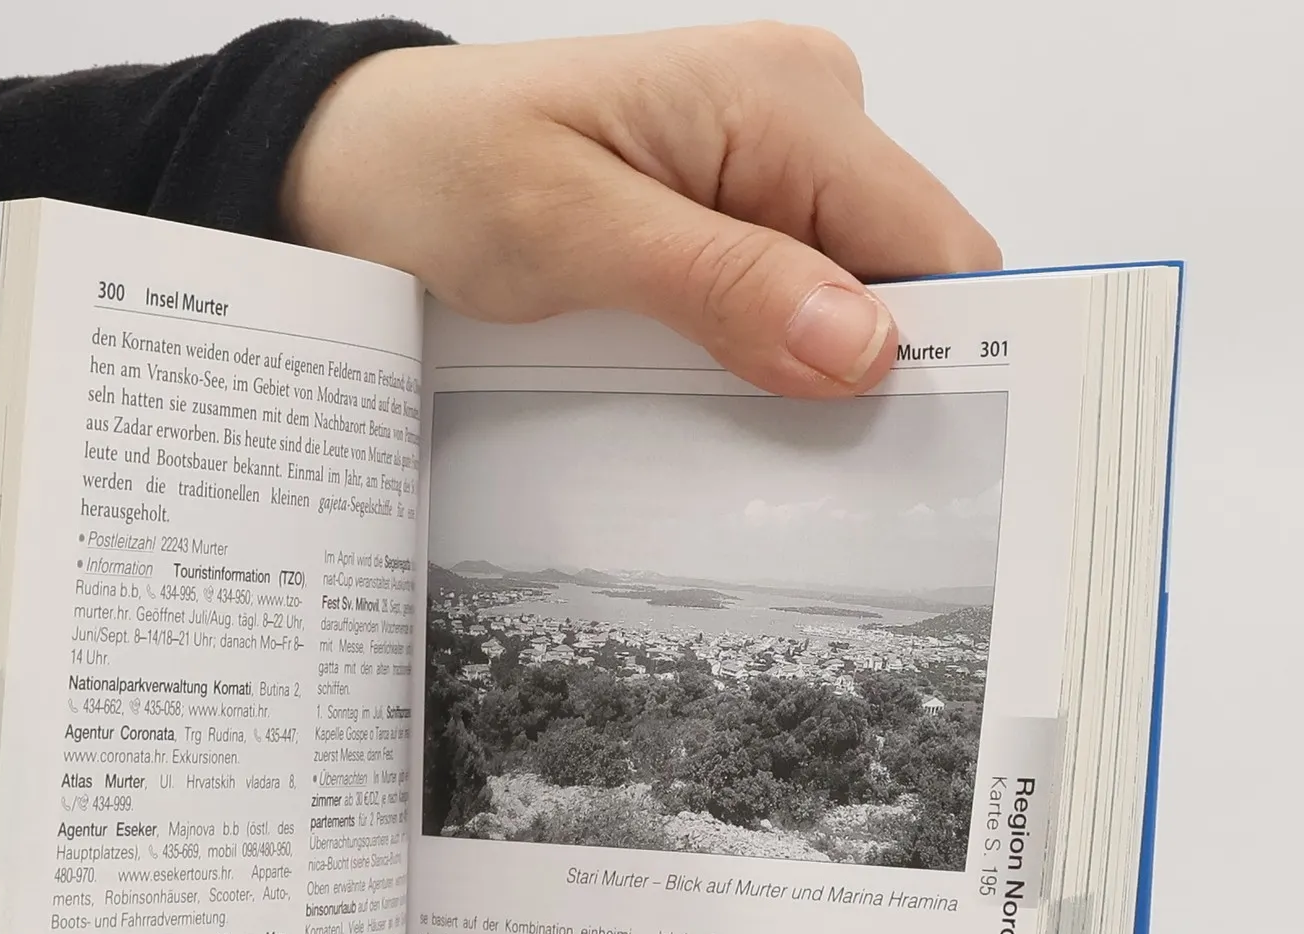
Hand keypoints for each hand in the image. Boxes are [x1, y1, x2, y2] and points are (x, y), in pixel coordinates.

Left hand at [283, 23, 999, 396]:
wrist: (361, 160)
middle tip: (790, 464)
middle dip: (866, 377)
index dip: (942, 354)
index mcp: (787, 99)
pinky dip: (764, 358)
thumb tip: (865, 347)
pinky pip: (791, 298)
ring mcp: (772, 164)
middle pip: (905, 279)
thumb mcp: (573, 235)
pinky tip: (710, 391)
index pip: (936, 245)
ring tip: (728, 426)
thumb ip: (723, 285)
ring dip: (806, 376)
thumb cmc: (443, 171)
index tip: (904, 458)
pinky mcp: (735, 209)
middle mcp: (803, 117)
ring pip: (851, 300)